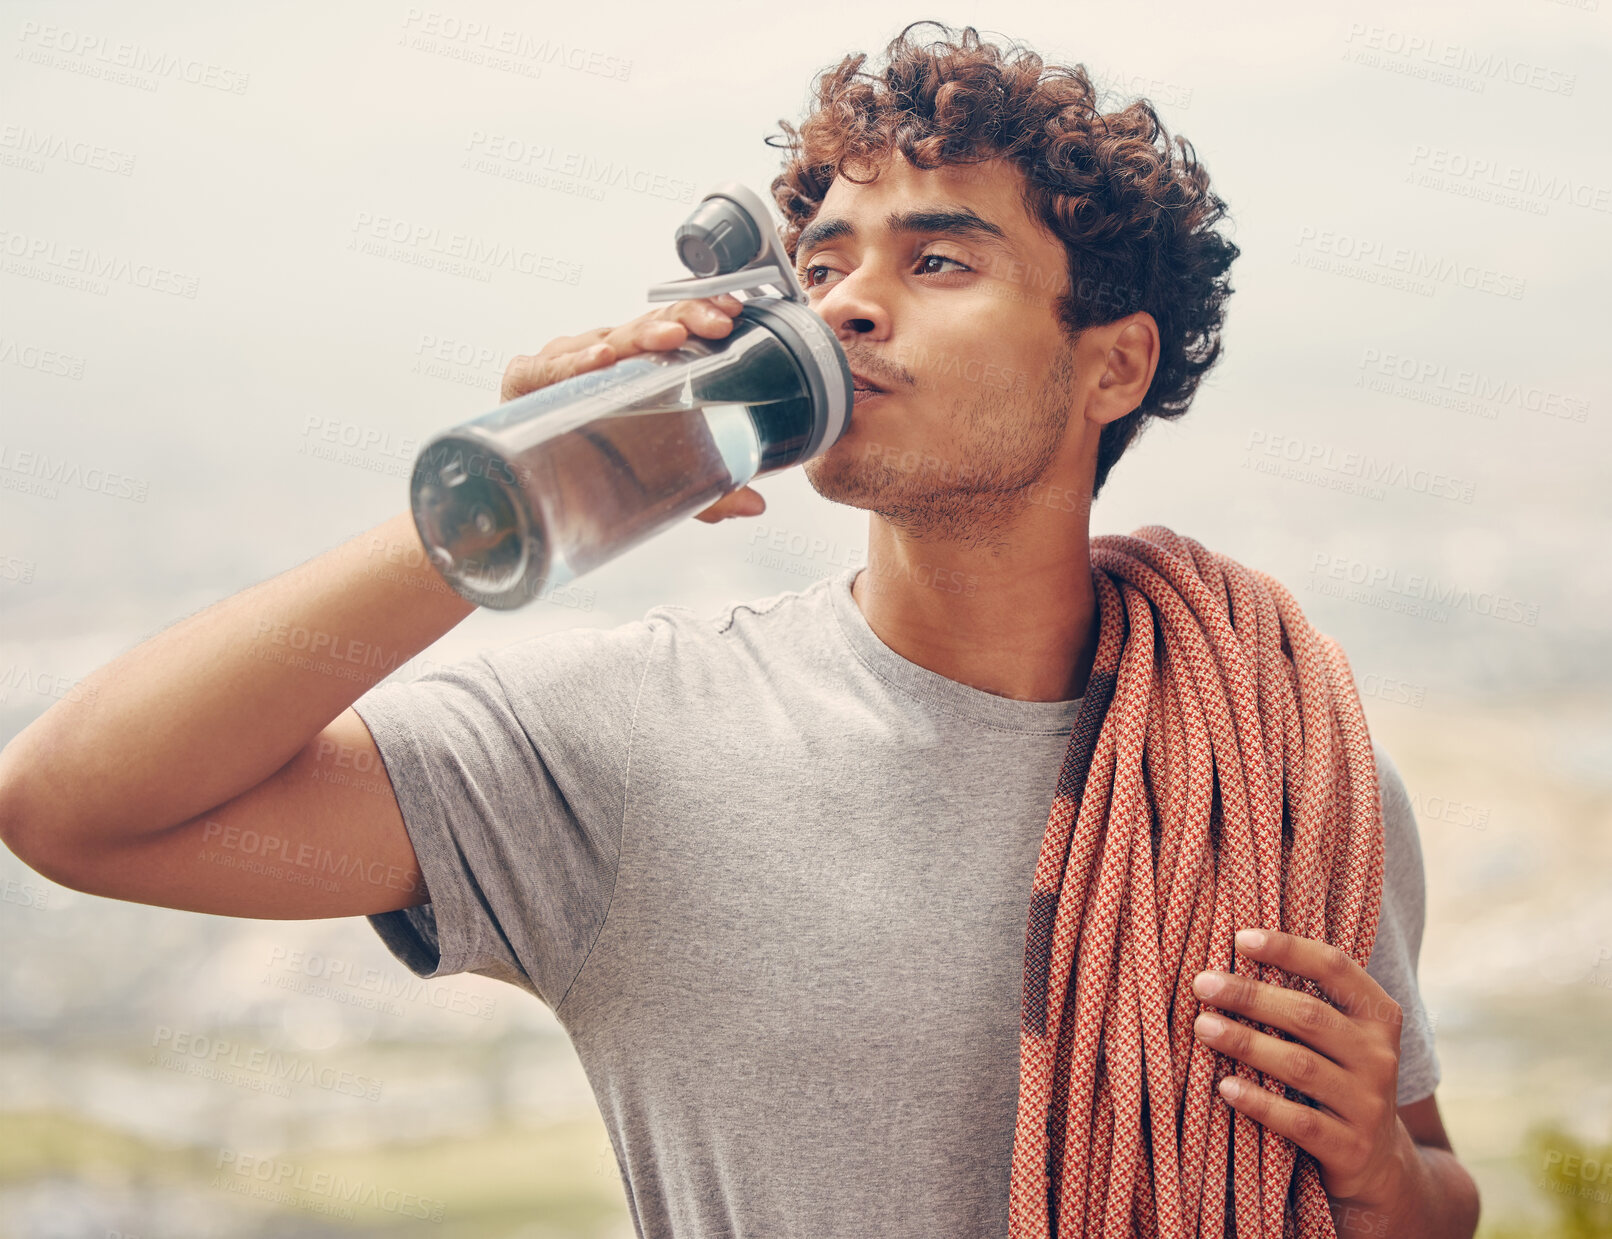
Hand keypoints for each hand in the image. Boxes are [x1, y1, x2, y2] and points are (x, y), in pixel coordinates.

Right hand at [498, 292, 765, 523]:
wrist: (522, 483)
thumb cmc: (589, 463)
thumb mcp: (658, 478)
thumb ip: (704, 490)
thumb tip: (754, 506)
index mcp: (637, 364)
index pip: (674, 325)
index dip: (702, 313)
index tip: (734, 313)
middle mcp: (603, 354)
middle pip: (648, 325)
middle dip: (686, 318)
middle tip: (716, 325)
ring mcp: (565, 361)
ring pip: (607, 338)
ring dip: (642, 336)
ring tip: (670, 339)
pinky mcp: (527, 379)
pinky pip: (551, 366)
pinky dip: (576, 362)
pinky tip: (601, 359)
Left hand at [1191, 928, 1411, 1208]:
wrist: (1376, 1162)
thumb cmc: (1337, 1078)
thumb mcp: (1339, 1037)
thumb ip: (1305, 999)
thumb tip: (1233, 953)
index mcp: (1379, 1017)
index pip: (1335, 968)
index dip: (1289, 949)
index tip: (1240, 938)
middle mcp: (1380, 1057)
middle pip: (1309, 1015)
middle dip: (1250, 996)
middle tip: (1202, 984)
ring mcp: (1369, 1105)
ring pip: (1300, 1065)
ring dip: (1246, 1043)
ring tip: (1203, 1027)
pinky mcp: (1351, 1148)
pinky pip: (1299, 1120)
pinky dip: (1259, 1101)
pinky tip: (1225, 1086)